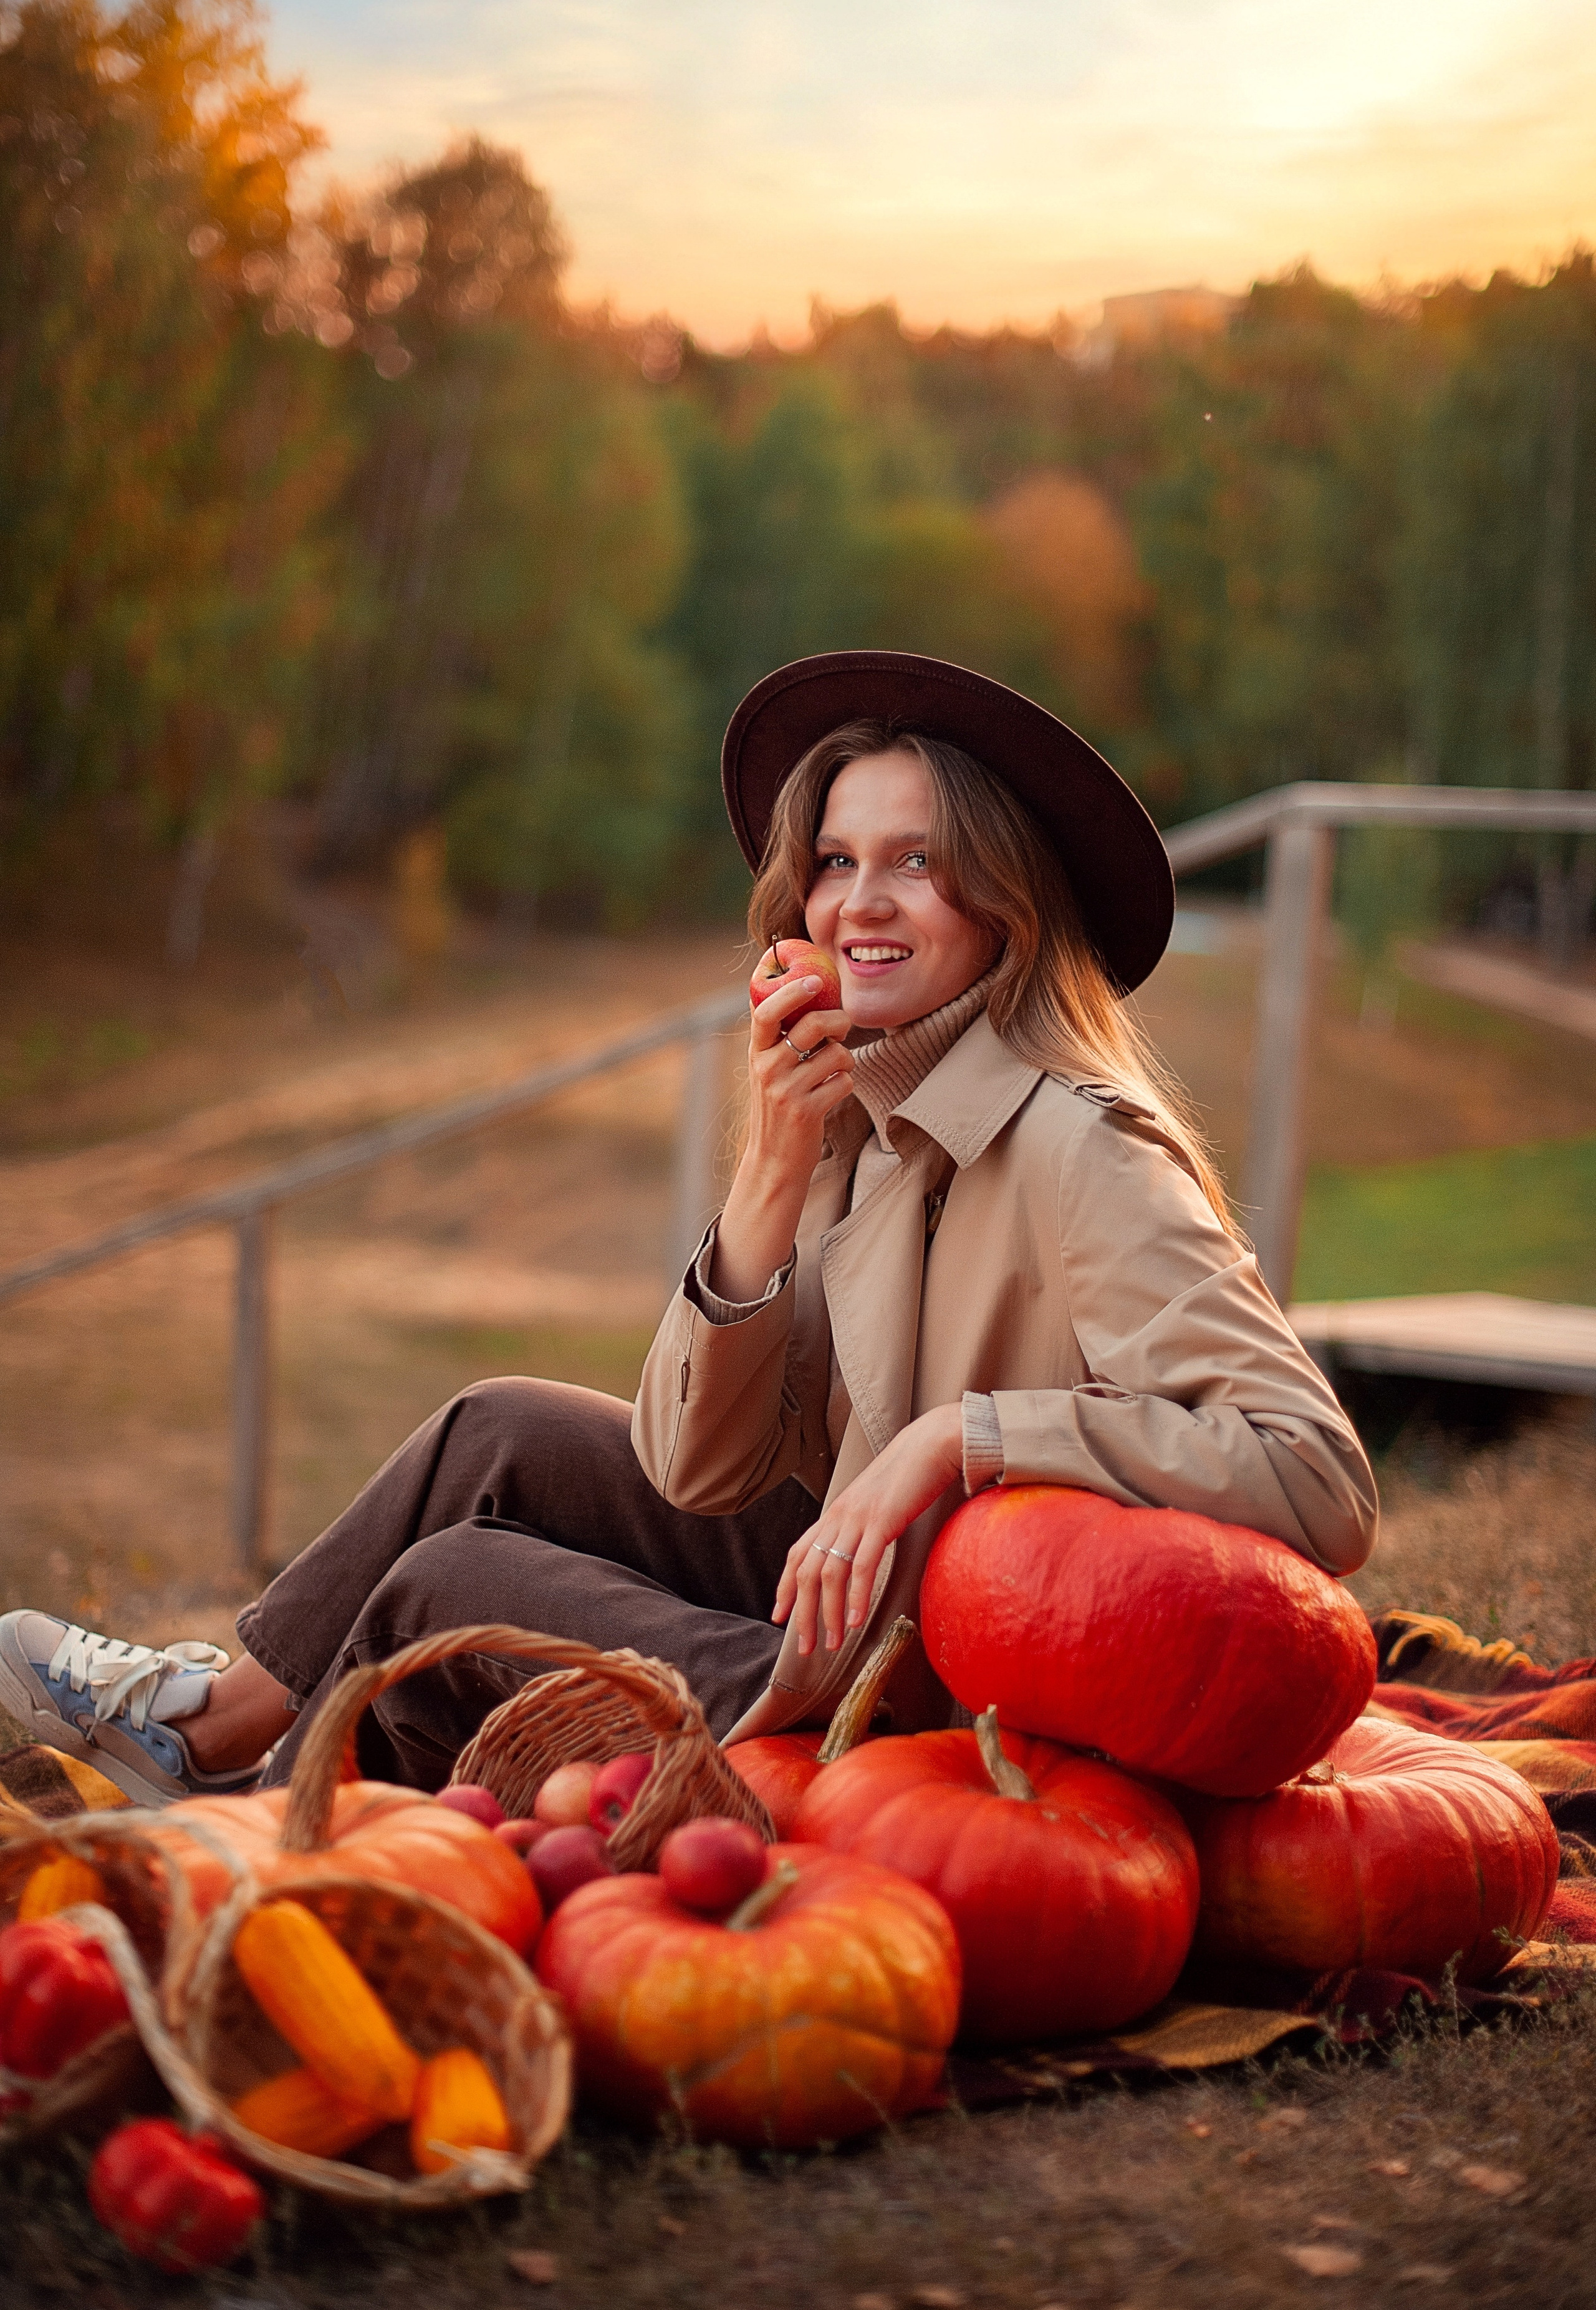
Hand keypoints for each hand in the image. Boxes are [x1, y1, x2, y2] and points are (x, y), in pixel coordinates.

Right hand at [708, 972, 854, 1303]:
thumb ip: (780, 1037)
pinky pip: (843, 1081)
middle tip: (843, 1024)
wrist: (774, 1161)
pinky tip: (831, 1096)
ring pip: (835, 1054)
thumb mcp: (768, 1070)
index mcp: (756, 1052)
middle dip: (837, 1020)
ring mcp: (786, 1091)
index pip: (766, 1011)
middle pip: (812, 1025)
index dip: (791, 990)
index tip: (813, 978)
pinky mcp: (807, 1111)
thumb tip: (806, 992)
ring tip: (833, 1072)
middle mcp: (767, 1068)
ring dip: (844, 1060)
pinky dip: (845, 1085)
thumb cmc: (777, 1108)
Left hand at [773, 1403, 964, 1654]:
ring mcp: (858, 1518)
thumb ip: (862, 1525)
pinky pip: (862, 1565)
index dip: (785, 1587)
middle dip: (803, 1615)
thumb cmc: (910, 1475)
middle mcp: (838, 1516)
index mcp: (835, 1513)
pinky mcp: (882, 1521)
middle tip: (807, 1648)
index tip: (780, 1617)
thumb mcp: (875, 1502)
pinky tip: (856, 1621)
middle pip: (807, 1571)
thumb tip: (859, 1552)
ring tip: (833, 1643)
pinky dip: (856, 1596)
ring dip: (828, 1614)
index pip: (797, 1554)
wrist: (933, 1444)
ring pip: (829, 1574)